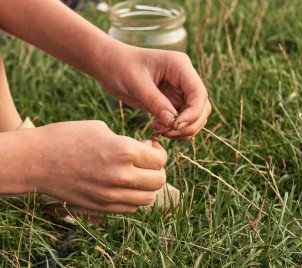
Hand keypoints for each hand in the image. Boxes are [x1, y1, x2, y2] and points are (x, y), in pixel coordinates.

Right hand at [26, 120, 166, 212]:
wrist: (36, 161)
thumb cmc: (67, 138)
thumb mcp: (102, 129)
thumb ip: (129, 143)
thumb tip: (146, 151)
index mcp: (124, 151)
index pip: (160, 159)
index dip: (159, 151)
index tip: (151, 146)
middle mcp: (121, 176)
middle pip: (159, 181)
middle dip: (158, 169)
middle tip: (148, 161)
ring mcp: (111, 195)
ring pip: (148, 198)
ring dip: (148, 185)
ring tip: (137, 174)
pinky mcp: (101, 207)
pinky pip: (131, 208)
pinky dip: (134, 197)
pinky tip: (124, 185)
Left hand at [99, 45, 210, 139]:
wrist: (108, 64)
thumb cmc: (120, 66)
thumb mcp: (135, 83)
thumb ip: (155, 101)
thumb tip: (173, 122)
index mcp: (180, 66)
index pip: (199, 94)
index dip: (193, 113)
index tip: (175, 126)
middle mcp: (184, 78)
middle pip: (201, 107)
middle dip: (188, 124)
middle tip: (166, 131)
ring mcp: (179, 90)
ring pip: (195, 116)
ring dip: (182, 129)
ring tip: (160, 130)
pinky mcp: (172, 101)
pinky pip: (182, 120)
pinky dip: (175, 129)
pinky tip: (158, 128)